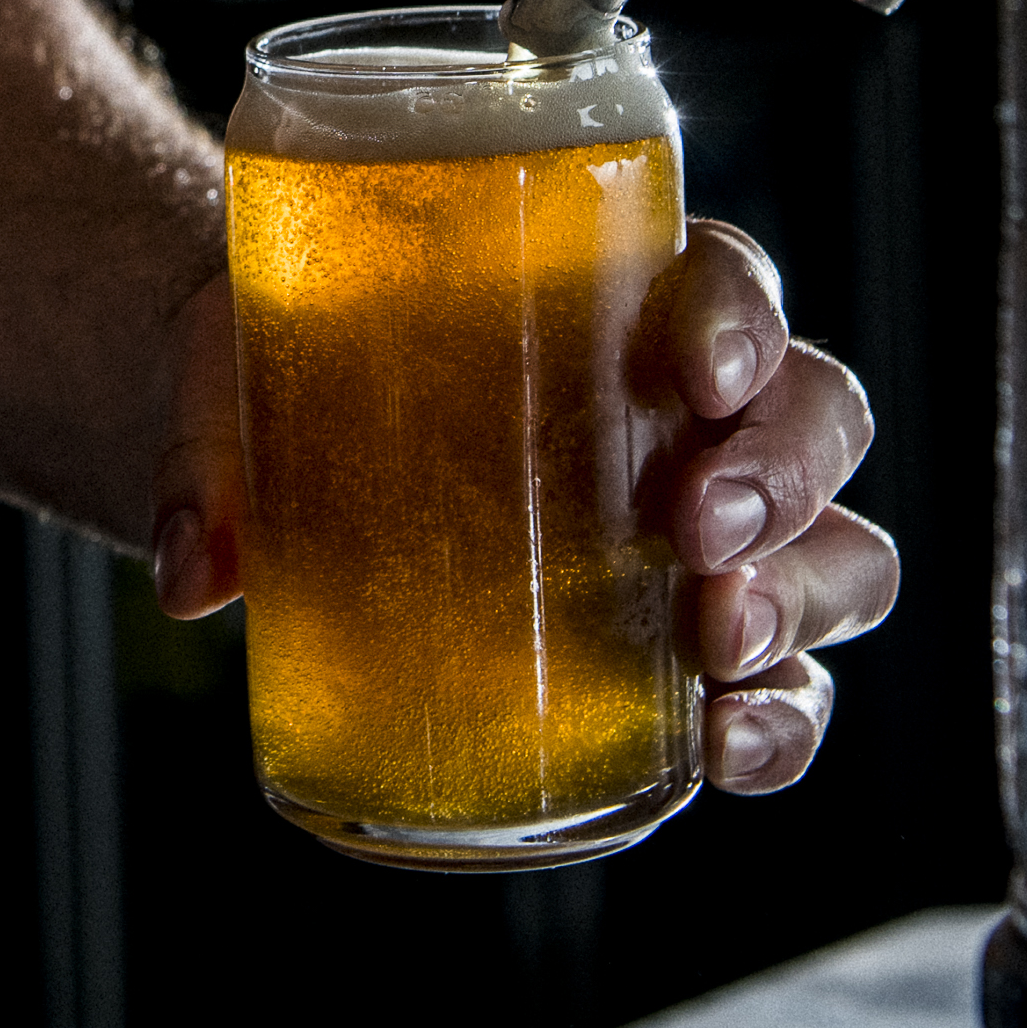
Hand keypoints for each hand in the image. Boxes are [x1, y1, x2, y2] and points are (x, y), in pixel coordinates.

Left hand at [146, 217, 896, 800]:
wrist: (277, 449)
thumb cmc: (295, 364)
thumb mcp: (237, 371)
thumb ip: (208, 450)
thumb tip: (193, 568)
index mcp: (616, 292)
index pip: (725, 280)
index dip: (739, 315)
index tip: (700, 363)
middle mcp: (692, 409)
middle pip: (814, 417)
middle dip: (781, 473)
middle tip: (695, 524)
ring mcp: (707, 535)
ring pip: (833, 551)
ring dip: (797, 599)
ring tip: (718, 643)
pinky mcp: (685, 644)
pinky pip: (785, 684)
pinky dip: (780, 720)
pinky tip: (727, 747)